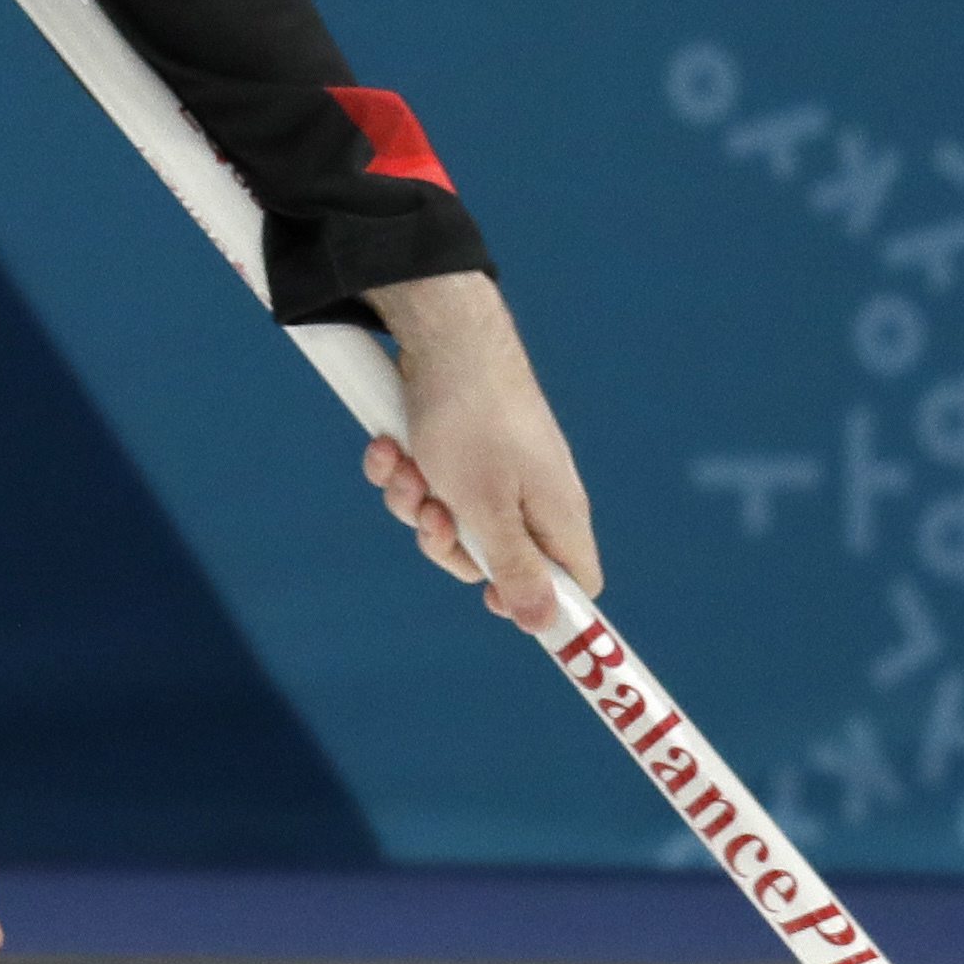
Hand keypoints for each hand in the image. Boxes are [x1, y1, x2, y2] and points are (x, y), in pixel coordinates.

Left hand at [361, 272, 599, 634]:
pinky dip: (404, 467)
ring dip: (413, 499)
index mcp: (558, 516)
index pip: (575, 582)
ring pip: (448, 517)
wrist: (443, 339)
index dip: (539, 602)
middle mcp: (531, 494)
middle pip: (490, 557)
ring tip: (407, 467)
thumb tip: (540, 625)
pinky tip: (389, 446)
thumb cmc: (473, 425)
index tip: (492, 603)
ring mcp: (494, 468)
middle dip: (445, 541)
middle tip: (431, 514)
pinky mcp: (459, 444)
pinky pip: (428, 479)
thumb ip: (513, 569)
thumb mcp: (487, 511)